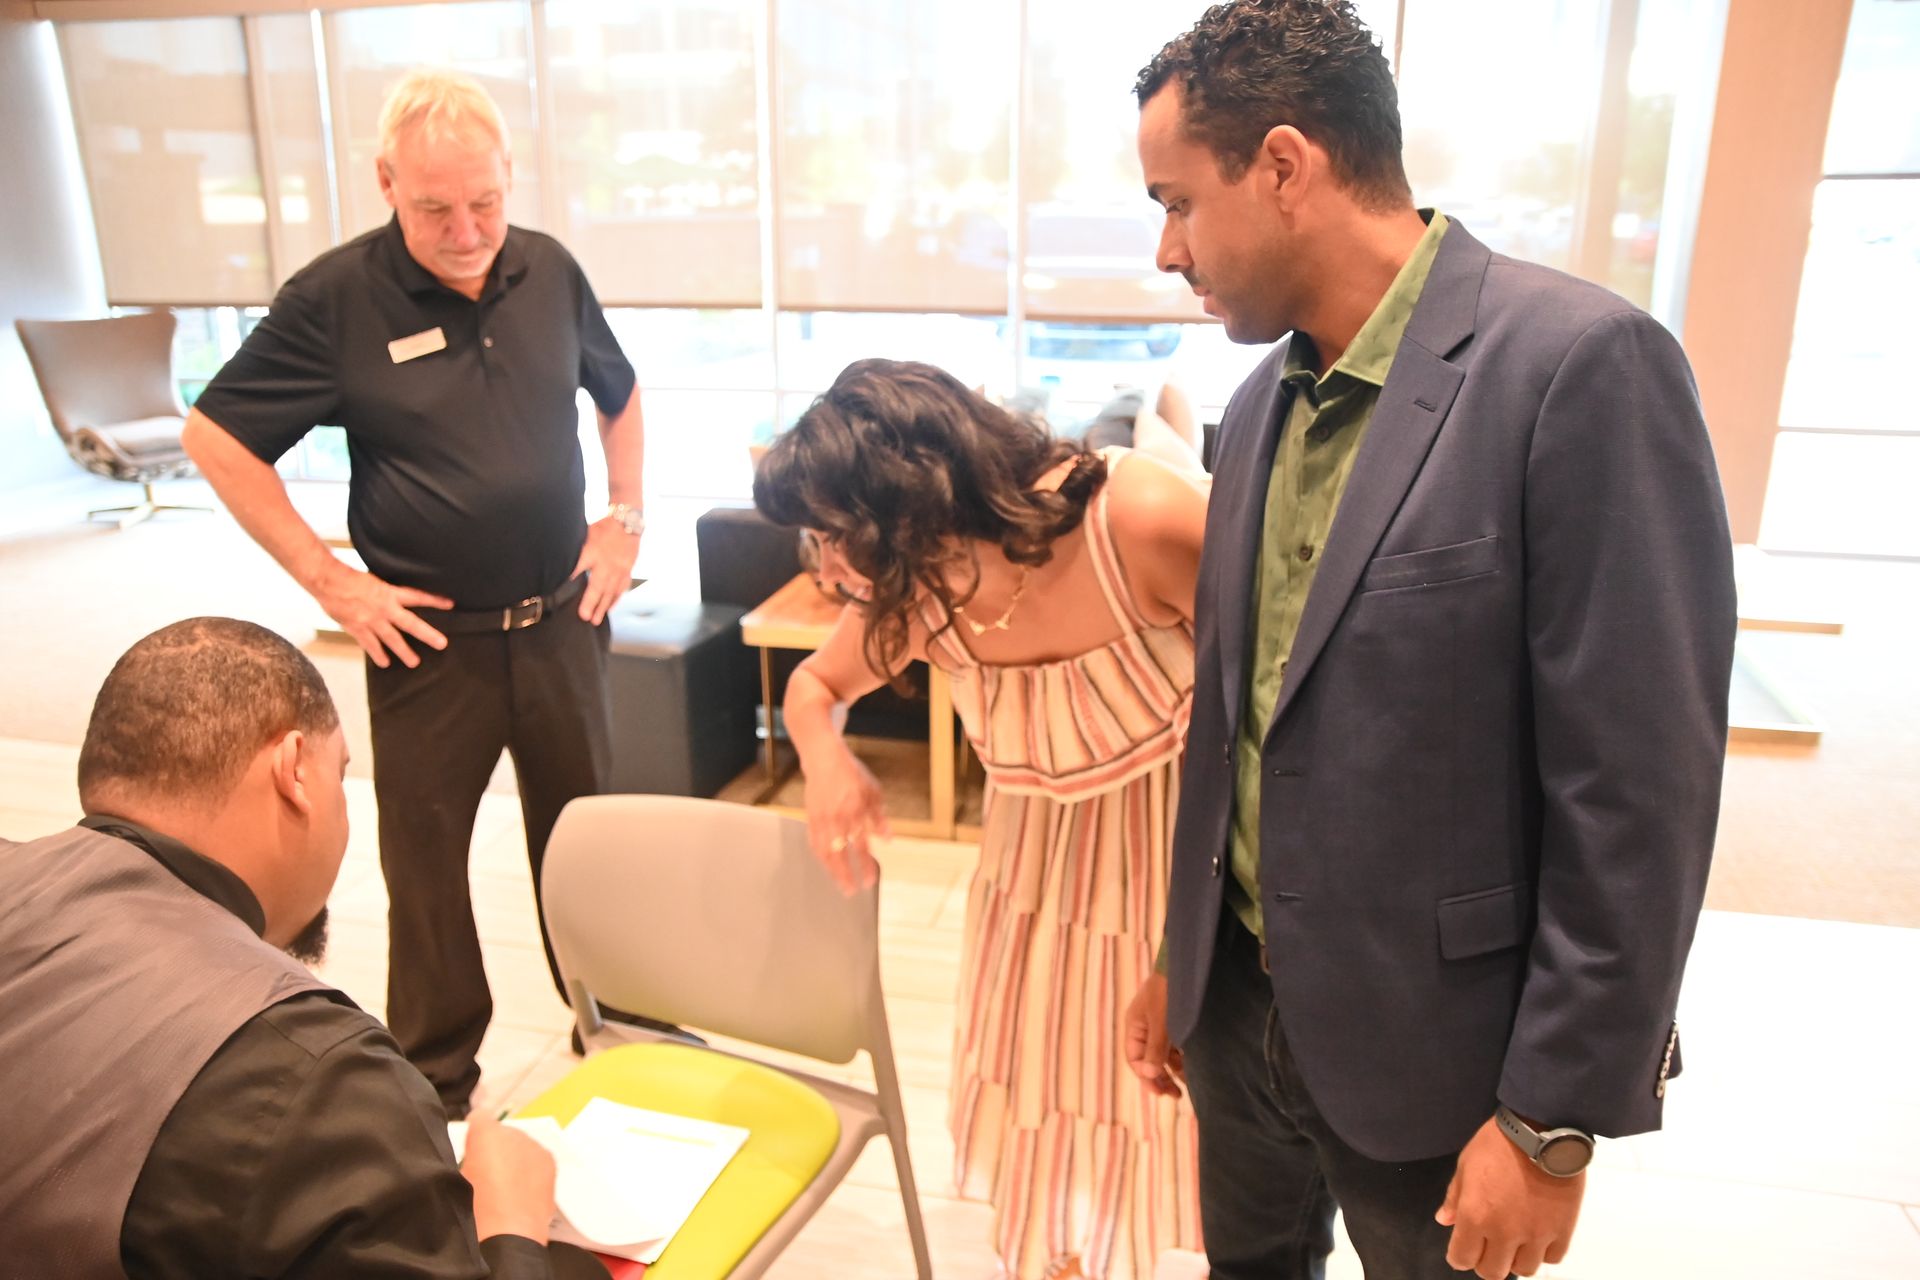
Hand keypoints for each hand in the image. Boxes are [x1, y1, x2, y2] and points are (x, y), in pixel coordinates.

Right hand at [311, 560, 451, 668]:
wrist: (327, 581)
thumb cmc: (348, 576)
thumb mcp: (373, 580)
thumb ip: (385, 591)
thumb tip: (394, 595)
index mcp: (389, 592)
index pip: (417, 596)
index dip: (434, 600)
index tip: (450, 604)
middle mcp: (384, 608)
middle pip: (410, 623)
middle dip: (427, 634)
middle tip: (442, 644)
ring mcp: (371, 620)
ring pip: (392, 639)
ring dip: (404, 651)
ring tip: (414, 662)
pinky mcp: (357, 628)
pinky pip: (370, 644)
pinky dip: (377, 654)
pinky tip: (384, 663)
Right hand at [460, 1113, 556, 1244]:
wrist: (510, 1232)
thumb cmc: (475, 1207)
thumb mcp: (462, 1177)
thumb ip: (470, 1158)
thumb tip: (478, 1156)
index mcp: (484, 1134)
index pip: (479, 1118)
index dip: (475, 1134)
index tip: (472, 1150)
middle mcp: (512, 1132)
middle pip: (503, 1132)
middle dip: (497, 1147)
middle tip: (490, 1172)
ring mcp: (534, 1144)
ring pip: (522, 1144)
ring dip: (516, 1156)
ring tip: (509, 1184)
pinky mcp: (549, 1159)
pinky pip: (537, 1157)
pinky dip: (531, 1167)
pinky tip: (525, 1188)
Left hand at [571, 516, 640, 624]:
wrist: (627, 523)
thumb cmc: (603, 529)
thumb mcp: (585, 536)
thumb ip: (576, 553)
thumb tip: (561, 565)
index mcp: (594, 554)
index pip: (583, 572)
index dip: (579, 589)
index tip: (573, 604)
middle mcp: (608, 564)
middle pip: (599, 587)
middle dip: (592, 603)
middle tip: (585, 618)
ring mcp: (620, 569)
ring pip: (611, 591)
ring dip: (604, 606)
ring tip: (596, 619)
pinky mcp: (627, 570)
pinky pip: (622, 588)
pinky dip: (616, 599)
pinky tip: (610, 607)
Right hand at [804, 749, 889, 893]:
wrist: (824, 758)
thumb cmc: (852, 774)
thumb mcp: (874, 792)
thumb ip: (880, 818)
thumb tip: (888, 840)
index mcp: (856, 813)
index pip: (862, 847)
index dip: (867, 866)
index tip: (870, 881)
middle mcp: (838, 818)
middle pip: (840, 854)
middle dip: (845, 876)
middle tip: (850, 892)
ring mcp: (821, 818)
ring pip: (824, 851)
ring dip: (831, 870)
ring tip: (838, 883)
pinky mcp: (810, 816)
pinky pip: (813, 842)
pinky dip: (820, 856)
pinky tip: (825, 864)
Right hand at [1123, 972, 1183, 1096]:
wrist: (1187, 963)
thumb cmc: (1170, 991)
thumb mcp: (1162, 1022)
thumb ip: (1154, 1049)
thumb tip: (1148, 1075)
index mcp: (1135, 1026)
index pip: (1135, 1060)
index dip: (1146, 1077)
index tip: (1162, 1092)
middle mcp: (1146, 1027)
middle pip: (1149, 1060)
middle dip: (1162, 1078)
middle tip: (1176, 1095)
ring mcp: (1162, 1024)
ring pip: (1165, 1054)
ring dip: (1175, 1069)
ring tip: (1191, 1082)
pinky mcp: (1177, 1021)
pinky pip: (1177, 1045)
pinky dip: (1183, 1057)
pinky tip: (1195, 1066)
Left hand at [1436, 1115, 1584, 1277]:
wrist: (1542, 1132)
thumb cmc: (1498, 1144)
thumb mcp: (1466, 1164)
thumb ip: (1455, 1198)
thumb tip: (1445, 1220)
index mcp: (1475, 1216)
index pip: (1461, 1259)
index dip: (1460, 1256)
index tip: (1464, 1248)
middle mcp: (1504, 1233)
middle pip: (1493, 1272)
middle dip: (1487, 1261)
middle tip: (1490, 1245)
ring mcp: (1536, 1235)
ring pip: (1524, 1269)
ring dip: (1516, 1258)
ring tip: (1516, 1240)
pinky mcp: (1562, 1231)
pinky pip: (1552, 1258)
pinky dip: (1544, 1251)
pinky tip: (1539, 1235)